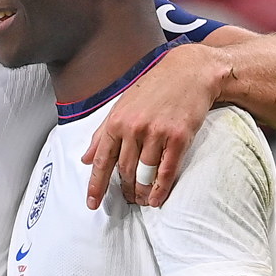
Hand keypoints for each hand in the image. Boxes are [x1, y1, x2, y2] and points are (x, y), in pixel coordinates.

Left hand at [81, 43, 224, 208]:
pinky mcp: (179, 137)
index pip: (102, 160)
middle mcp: (134, 128)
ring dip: (142, 192)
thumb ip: (101, 134)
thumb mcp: (121, 107)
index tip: (92, 203)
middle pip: (125, 170)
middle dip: (124, 189)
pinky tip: (156, 198)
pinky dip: (161, 188)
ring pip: (145, 173)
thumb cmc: (153, 88)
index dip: (96, 185)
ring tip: (141, 200)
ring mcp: (157, 133)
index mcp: (116, 121)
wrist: (189, 72)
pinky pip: (167, 170)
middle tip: (127, 199)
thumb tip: (86, 158)